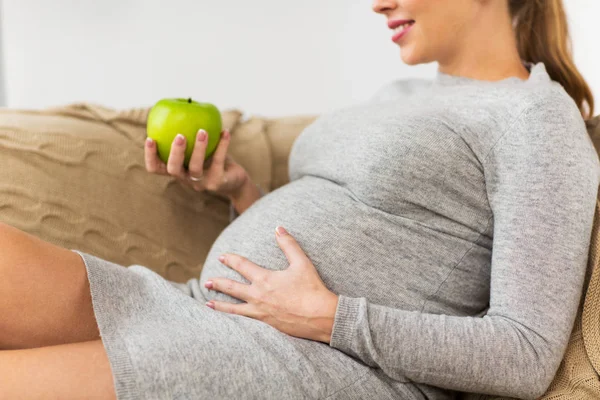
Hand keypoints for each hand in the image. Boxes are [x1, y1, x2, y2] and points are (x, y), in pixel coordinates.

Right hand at [144, 129, 249, 197]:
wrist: (234, 179)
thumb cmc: (212, 158)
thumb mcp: (198, 146)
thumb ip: (188, 132)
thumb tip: (184, 102)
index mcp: (177, 170)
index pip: (156, 168)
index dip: (150, 156)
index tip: (150, 138)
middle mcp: (186, 179)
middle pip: (173, 169)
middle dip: (175, 152)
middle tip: (179, 135)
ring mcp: (201, 183)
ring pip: (195, 167)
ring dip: (198, 148)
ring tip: (202, 131)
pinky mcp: (217, 183)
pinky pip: (218, 161)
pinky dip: (222, 145)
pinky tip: (225, 131)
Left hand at [204, 226, 339, 343]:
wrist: (320, 317)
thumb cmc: (312, 289)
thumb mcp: (302, 263)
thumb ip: (289, 244)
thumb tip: (279, 228)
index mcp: (265, 279)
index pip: (242, 266)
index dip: (231, 260)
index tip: (222, 256)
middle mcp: (258, 296)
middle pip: (232, 288)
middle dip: (218, 283)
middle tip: (207, 281)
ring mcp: (260, 312)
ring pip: (233, 308)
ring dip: (219, 304)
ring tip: (208, 302)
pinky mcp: (265, 324)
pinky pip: (244, 321)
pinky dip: (232, 319)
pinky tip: (228, 320)